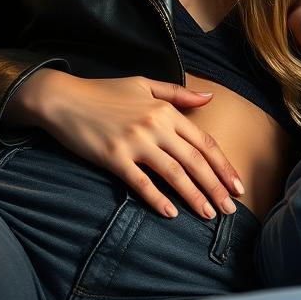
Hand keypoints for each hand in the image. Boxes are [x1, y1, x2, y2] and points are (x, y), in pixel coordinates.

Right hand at [8, 69, 243, 219]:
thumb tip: (209, 97)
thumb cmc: (104, 92)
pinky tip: (171, 213)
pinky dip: (157, 199)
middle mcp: (154, 127)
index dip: (223, 166)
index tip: (237, 185)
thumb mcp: (144, 85)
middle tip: (230, 209)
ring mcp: (134, 143)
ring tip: (209, 214)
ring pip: (174, 174)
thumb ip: (178, 93)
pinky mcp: (113, 157)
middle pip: (194, 161)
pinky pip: (141, 183)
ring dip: (194, 196)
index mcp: (165, 111)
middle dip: (216, 187)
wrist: (63, 98)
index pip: (204, 143)